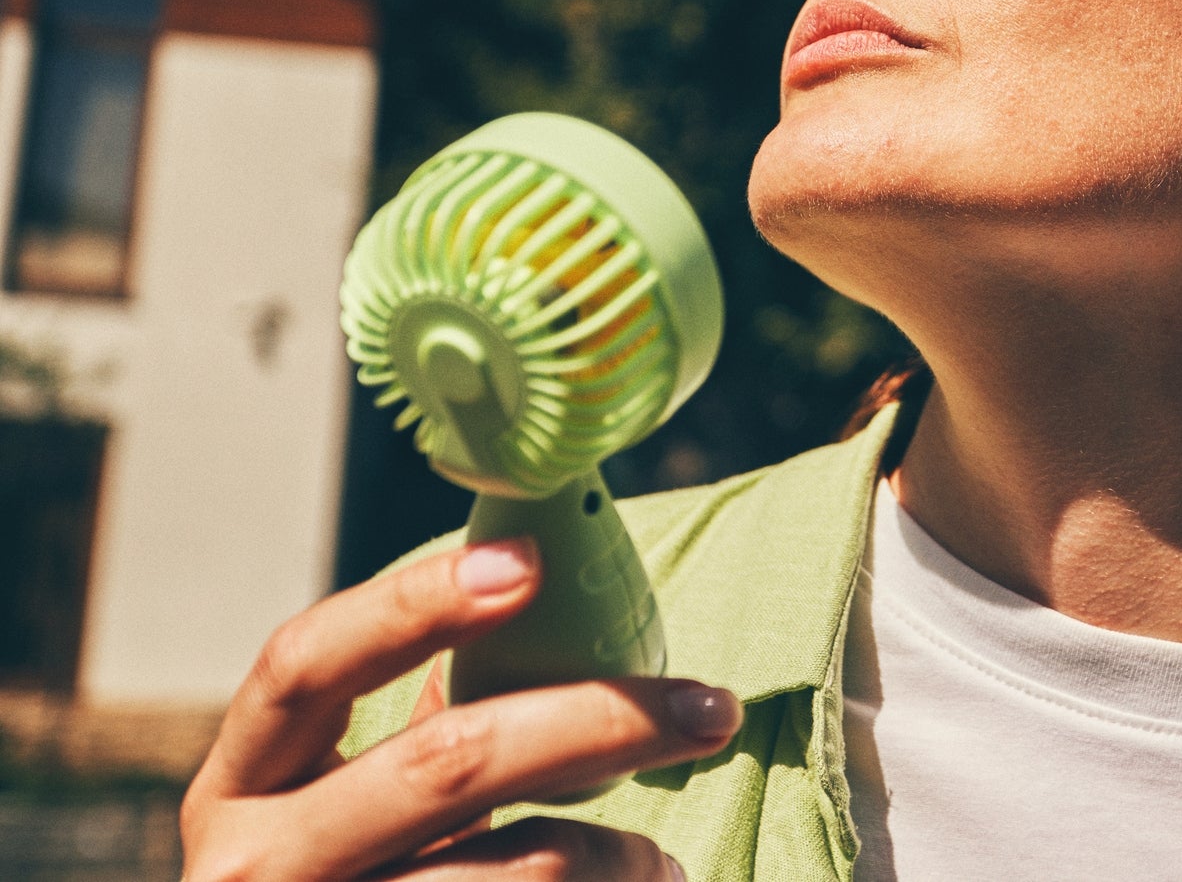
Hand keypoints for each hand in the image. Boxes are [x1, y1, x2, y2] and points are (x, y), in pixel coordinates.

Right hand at [180, 538, 741, 881]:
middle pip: (446, 764)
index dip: (411, 604)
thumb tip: (533, 611)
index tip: (528, 561)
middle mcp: (254, 867)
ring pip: (520, 869)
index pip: (306, 665)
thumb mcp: (332, 818)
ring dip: (618, 855)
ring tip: (660, 863)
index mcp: (240, 790)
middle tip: (710, 706)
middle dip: (597, 720)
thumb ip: (411, 739)